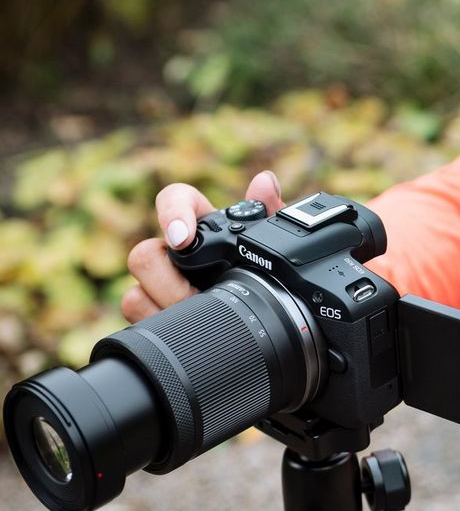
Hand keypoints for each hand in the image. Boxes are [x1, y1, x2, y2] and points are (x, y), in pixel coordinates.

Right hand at [122, 171, 284, 322]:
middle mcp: (175, 252)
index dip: (172, 212)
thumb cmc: (264, 271)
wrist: (264, 314)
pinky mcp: (155, 310)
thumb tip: (265, 182)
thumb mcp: (272, 246)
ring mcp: (161, 284)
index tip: (182, 238)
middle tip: (195, 294)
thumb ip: (270, 213)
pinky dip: (157, 322)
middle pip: (145, 254)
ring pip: (136, 289)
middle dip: (168, 279)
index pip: (175, 199)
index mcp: (204, 226)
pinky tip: (183, 329)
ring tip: (198, 315)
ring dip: (167, 305)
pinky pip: (136, 313)